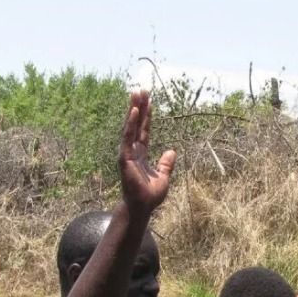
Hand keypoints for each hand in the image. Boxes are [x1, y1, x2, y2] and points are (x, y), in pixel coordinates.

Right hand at [118, 89, 176, 212]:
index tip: (148, 100)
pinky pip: (127, 137)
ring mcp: (128, 153)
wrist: (142, 207)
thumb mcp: (164, 177)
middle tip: (141, 89)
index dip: (146, 115)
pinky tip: (133, 111)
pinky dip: (130, 124)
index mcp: (142, 154)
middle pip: (136, 124)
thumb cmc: (150, 195)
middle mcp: (133, 150)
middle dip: (139, 106)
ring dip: (133, 110)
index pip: (144, 130)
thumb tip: (172, 151)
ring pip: (130, 127)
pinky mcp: (125, 158)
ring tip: (136, 93)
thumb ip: (166, 164)